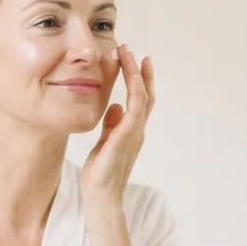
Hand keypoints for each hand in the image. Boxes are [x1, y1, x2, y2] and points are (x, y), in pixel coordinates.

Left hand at [81, 45, 153, 207]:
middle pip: (145, 94)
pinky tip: (131, 76)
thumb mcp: (105, 143)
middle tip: (134, 50)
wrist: (101, 195)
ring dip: (137, 74)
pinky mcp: (127, 136)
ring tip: (130, 55)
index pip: (139, 100)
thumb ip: (111, 125)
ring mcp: (134, 132)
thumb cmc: (101, 173)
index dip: (139, 79)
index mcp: (132, 131)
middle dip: (141, 71)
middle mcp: (137, 130)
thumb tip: (114, 107)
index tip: (135, 60)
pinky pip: (135, 107)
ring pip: (142, 96)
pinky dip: (135, 90)